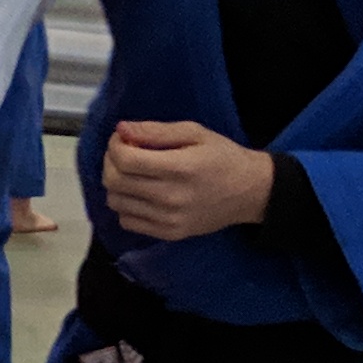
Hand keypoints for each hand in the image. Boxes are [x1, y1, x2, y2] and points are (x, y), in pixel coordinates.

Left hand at [101, 119, 274, 241]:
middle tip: (124, 153)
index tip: (123, 138)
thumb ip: (156, 131)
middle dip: (110, 162)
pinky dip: (126, 206)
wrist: (253, 192)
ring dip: (116, 184)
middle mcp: (172, 197)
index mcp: (180, 168)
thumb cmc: (223, 158)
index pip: (125, 160)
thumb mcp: (195, 133)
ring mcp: (170, 219)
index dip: (115, 145)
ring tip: (132, 173)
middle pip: (115, 181)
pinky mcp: (170, 233)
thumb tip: (122, 129)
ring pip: (116, 202)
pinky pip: (127, 222)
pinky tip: (140, 194)